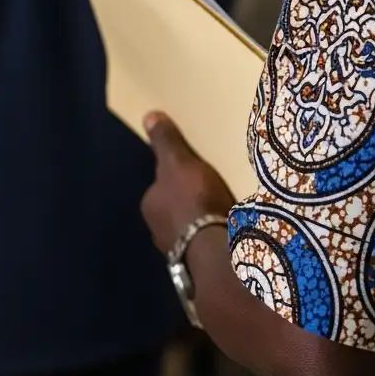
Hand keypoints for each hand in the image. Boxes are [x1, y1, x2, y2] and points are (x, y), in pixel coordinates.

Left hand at [141, 112, 235, 254]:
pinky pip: (203, 239)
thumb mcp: (179, 162)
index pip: (160, 185)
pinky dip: (211, 232)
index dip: (176, 176)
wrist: (212, 245)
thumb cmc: (192, 198)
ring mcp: (175, 248)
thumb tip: (148, 115)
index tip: (195, 170)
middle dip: (189, 199)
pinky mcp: (196, 260)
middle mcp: (156, 228)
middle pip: (173, 206)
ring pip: (188, 224)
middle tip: (211, 186)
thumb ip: (166, 142)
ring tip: (222, 206)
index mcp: (149, 203)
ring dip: (201, 217)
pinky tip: (226, 226)